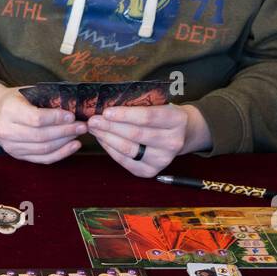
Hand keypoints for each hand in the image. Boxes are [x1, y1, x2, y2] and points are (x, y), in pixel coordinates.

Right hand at [0, 83, 86, 164]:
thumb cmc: (15, 100)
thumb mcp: (26, 92)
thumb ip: (46, 99)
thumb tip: (73, 105)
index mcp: (9, 111)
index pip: (36, 119)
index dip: (56, 118)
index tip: (72, 115)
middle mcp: (6, 131)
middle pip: (41, 136)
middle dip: (65, 131)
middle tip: (82, 125)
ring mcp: (11, 147)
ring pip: (43, 149)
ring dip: (65, 142)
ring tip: (79, 133)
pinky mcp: (17, 156)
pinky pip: (42, 159)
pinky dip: (60, 154)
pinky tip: (73, 146)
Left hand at [88, 104, 212, 177]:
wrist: (183, 134)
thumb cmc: (165, 115)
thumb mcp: (160, 104)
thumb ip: (140, 105)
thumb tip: (108, 107)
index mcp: (177, 120)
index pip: (147, 118)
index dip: (124, 115)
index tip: (106, 112)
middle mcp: (172, 142)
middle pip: (135, 134)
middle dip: (110, 127)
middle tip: (93, 120)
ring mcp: (162, 159)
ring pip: (128, 149)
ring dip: (107, 138)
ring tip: (94, 129)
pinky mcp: (150, 171)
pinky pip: (125, 161)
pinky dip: (111, 150)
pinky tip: (102, 140)